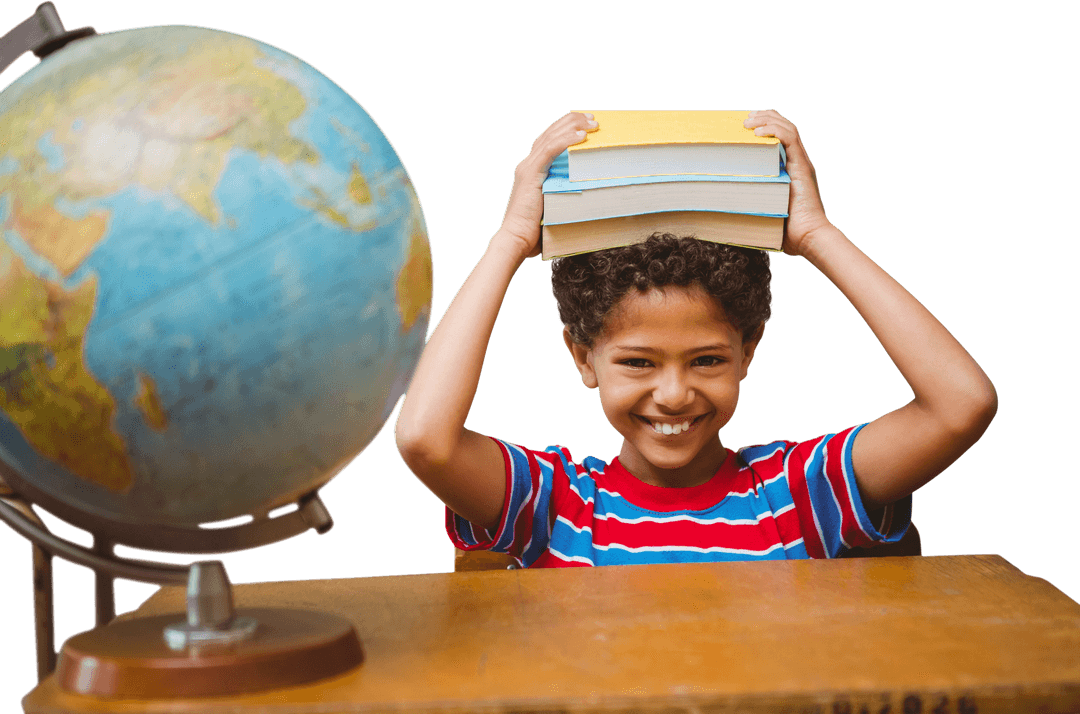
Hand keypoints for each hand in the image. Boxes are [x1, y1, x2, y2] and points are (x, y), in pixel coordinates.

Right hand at [496, 112, 596, 260]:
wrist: (516, 240)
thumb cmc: (533, 232)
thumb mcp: (552, 208)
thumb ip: (564, 198)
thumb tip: (586, 200)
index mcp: (531, 171)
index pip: (548, 142)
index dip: (565, 130)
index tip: (585, 126)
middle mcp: (527, 165)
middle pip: (550, 134)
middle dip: (572, 122)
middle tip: (592, 118)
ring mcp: (527, 168)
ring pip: (551, 137)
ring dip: (572, 126)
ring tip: (591, 122)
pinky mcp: (530, 174)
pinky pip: (549, 150)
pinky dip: (565, 140)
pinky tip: (581, 135)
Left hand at [743, 110, 831, 256]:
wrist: (809, 239)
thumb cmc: (787, 232)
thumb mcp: (763, 210)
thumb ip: (749, 202)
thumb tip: (723, 205)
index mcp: (791, 170)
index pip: (781, 138)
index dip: (765, 127)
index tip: (745, 127)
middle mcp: (798, 163)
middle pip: (784, 128)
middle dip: (765, 118)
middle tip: (745, 119)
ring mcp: (801, 164)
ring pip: (787, 129)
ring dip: (766, 120)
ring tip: (748, 121)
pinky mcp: (802, 168)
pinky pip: (790, 139)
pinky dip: (774, 131)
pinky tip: (758, 132)